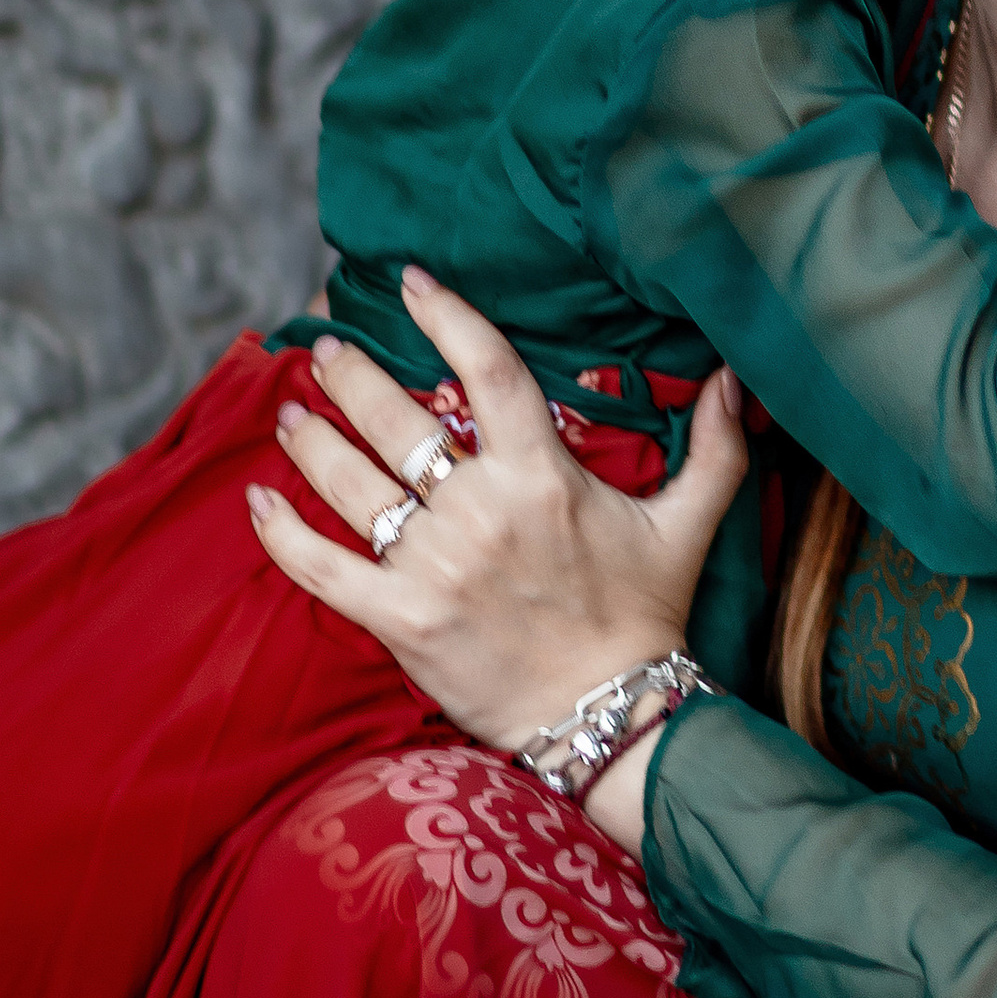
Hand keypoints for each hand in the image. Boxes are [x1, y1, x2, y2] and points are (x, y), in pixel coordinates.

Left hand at [248, 269, 745, 843]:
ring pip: (354, 486)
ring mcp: (435, 567)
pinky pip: (325, 570)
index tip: (409, 280)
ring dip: (312, 440)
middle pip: (398, 421)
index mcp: (542, 476)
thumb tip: (740, 379)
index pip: (488, 371)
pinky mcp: (402, 622)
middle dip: (352, 377)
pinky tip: (257, 501)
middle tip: (327, 351)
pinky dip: (283, 534)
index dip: (447, 316)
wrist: (611, 717)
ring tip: (291, 412)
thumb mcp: (690, 525)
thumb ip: (715, 449)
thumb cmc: (646, 617)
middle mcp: (480, 511)